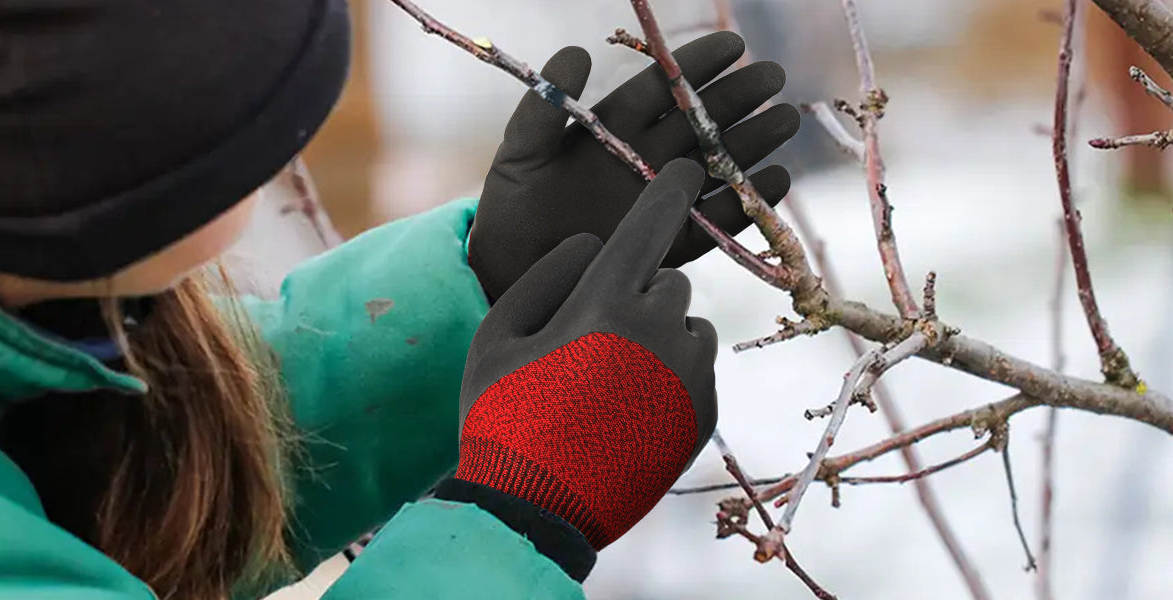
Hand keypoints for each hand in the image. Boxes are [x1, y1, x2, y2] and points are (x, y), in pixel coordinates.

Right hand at [455, 159, 717, 549]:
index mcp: (607, 301)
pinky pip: (696, 368)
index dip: (671, 188)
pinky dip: (669, 375)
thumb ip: (546, 274)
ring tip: (608, 379)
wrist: (534, 509)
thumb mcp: (496, 334)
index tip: (688, 168)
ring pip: (686, 324)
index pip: (653, 224)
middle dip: (638, 292)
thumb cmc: (503, 414)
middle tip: (592, 336)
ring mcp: (689, 375)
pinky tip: (625, 407)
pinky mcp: (704, 412)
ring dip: (658, 333)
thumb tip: (592, 244)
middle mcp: (661, 329)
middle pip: (668, 279)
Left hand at [469, 31, 798, 299]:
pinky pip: (717, 220)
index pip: (661, 88)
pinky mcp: (670, 243)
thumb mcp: (520, 155)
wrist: (509, 278)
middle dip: (736, 99)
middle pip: (699, 122)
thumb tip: (576, 51)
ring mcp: (660, 200)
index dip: (695, 66)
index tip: (732, 46)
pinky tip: (775, 180)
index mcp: (612, 129)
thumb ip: (544, 107)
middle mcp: (643, 160)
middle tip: (772, 78)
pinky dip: (747, 203)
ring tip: (784, 122)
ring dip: (750, 144)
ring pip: (716, 165)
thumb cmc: (509, 214)